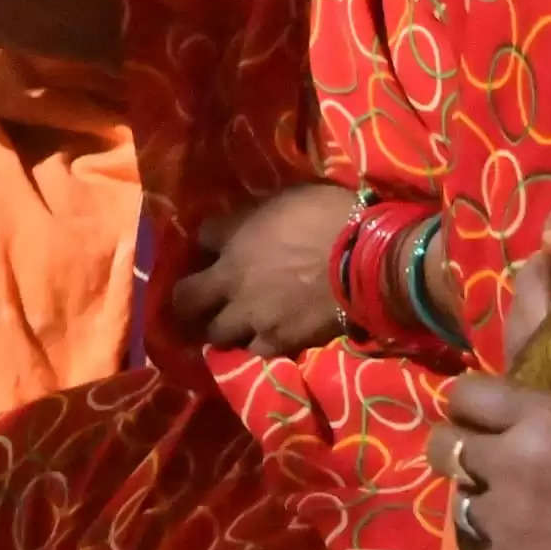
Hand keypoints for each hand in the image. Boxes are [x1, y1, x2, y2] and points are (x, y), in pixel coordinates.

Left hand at [175, 181, 356, 355]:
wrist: (364, 262)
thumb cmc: (331, 218)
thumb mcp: (288, 199)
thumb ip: (260, 215)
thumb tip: (250, 221)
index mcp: (234, 238)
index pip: (202, 237)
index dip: (209, 241)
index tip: (218, 244)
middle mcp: (232, 282)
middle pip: (186, 299)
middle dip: (190, 300)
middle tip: (203, 300)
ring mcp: (253, 316)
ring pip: (216, 333)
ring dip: (223, 327)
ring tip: (234, 324)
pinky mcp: (279, 342)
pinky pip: (256, 350)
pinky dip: (258, 344)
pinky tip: (268, 337)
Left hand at [437, 375, 550, 549]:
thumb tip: (522, 411)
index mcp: (541, 418)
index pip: (465, 394)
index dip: (469, 404)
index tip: (481, 414)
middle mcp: (509, 463)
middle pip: (443, 446)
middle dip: (459, 447)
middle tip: (485, 458)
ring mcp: (504, 520)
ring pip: (461, 499)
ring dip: (483, 497)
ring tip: (514, 506)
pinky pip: (486, 543)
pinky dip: (504, 540)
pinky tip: (536, 543)